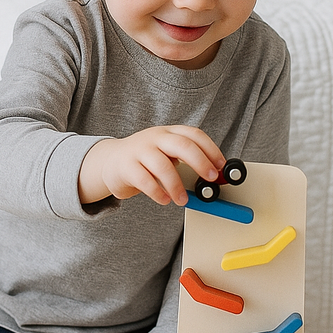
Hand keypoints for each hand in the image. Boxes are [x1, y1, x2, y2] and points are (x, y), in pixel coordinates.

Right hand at [78, 125, 223, 205]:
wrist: (111, 161)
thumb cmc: (144, 160)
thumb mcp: (166, 153)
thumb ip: (186, 161)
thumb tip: (212, 175)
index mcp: (169, 133)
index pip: (194, 135)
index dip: (211, 150)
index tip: (221, 166)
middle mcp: (155, 137)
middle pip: (182, 145)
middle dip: (200, 162)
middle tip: (210, 179)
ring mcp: (139, 150)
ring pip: (162, 165)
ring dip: (177, 185)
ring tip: (182, 199)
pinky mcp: (126, 166)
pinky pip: (144, 180)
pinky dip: (157, 192)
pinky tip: (164, 199)